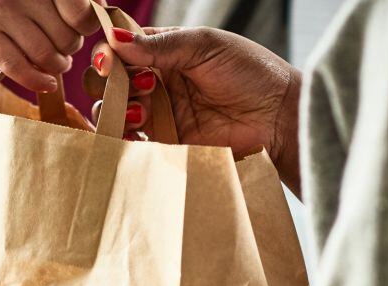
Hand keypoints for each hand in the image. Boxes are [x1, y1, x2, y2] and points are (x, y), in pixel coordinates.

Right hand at [0, 0, 99, 92]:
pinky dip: (38, 81)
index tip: (82, 25)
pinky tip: (48, 83)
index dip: (88, 25)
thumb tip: (103, 20)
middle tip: (64, 41)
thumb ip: (78, 2)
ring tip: (57, 58)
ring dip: (58, 65)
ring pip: (45, 56)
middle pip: (65, 38)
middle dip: (71, 46)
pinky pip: (16, 67)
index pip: (80, 13)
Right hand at [86, 26, 302, 193]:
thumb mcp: (205, 46)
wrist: (278, 119)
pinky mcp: (167, 143)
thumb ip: (159, 45)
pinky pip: (132, 142)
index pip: (121, 47)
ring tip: (143, 110)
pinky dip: (123, 137)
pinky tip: (139, 131)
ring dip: (116, 109)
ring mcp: (160, 114)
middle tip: (132, 83)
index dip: (108, 51)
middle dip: (108, 82)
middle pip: (109, 81)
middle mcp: (157, 81)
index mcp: (165, 51)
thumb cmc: (251, 73)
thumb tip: (115, 40)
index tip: (111, 57)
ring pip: (113, 111)